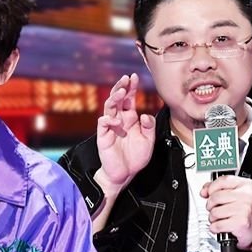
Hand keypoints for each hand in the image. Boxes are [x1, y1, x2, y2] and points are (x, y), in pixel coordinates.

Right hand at [95, 74, 155, 193]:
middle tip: (126, 79)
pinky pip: (103, 124)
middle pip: (117, 99)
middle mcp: (119, 120)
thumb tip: (144, 115)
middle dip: (121, 87)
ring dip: (114, 98)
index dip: (131, 87)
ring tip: (122, 92)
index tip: (134, 76)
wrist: (125, 174)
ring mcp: (110, 127)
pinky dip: (108, 120)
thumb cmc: (136, 157)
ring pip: (109, 107)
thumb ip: (149, 127)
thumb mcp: (149, 141)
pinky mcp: (104, 136)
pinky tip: (116, 121)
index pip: (129, 99)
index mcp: (129, 118)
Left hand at [202, 174, 251, 250]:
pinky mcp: (240, 222)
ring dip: (213, 218)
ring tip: (221, 218)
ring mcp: (244, 209)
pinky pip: (217, 225)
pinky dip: (215, 228)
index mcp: (245, 185)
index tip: (208, 193)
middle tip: (216, 209)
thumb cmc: (243, 210)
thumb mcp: (233, 194)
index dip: (211, 188)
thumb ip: (217, 188)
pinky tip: (221, 226)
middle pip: (215, 197)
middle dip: (211, 205)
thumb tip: (204, 191)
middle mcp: (246, 195)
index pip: (222, 181)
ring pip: (214, 212)